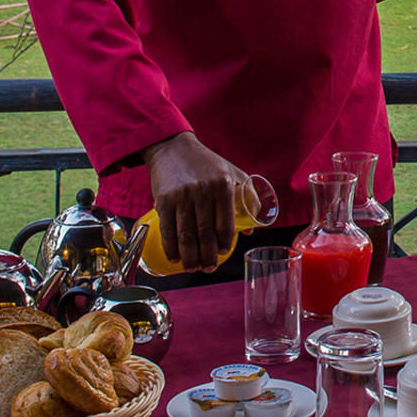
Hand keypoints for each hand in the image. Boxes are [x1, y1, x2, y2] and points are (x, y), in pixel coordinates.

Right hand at [143, 132, 238, 271]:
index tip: (224, 253)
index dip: (225, 242)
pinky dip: (171, 247)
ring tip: (193, 268)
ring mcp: (182, 196)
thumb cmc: (206, 163)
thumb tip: (252, 229)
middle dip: (208, 256)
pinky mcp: (164, 200)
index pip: (225, 222)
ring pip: (186, 235)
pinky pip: (168, 229)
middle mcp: (202, 190)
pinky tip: (175, 257)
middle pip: (205, 233)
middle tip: (209, 268)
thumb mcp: (232, 172)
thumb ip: (247, 197)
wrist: (173, 148)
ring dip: (190, 257)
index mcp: (222, 185)